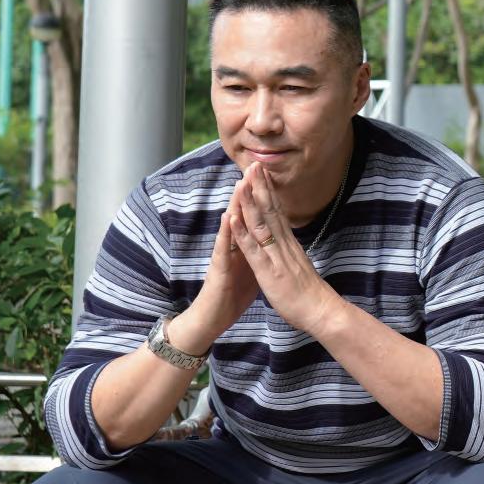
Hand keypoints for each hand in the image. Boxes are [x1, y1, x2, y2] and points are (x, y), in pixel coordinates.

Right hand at [186, 179, 258, 341]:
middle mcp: (234, 245)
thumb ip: (258, 249)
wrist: (214, 317)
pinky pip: (223, 249)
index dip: (262, 196)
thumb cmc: (233, 293)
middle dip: (249, 191)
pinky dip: (226, 233)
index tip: (269, 175)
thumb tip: (270, 237)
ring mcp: (224, 255)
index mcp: (246, 245)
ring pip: (231, 226)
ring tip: (240, 183)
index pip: (255, 216)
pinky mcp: (219, 269)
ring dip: (235, 205)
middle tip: (255, 166)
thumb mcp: (252, 266)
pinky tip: (227, 218)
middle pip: (242, 214)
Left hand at [228, 162, 344, 336]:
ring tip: (241, 181)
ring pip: (261, 223)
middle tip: (253, 164)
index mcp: (289, 243)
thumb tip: (289, 241)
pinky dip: (242, 232)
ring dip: (249, 202)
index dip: (268, 191)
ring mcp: (276, 255)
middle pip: (270, 210)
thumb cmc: (310, 293)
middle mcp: (283, 244)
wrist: (322, 311)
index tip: (262, 172)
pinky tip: (233, 217)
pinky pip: (252, 249)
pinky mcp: (268, 271)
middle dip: (260, 186)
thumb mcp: (299, 265)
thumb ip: (292, 251)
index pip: (277, 211)